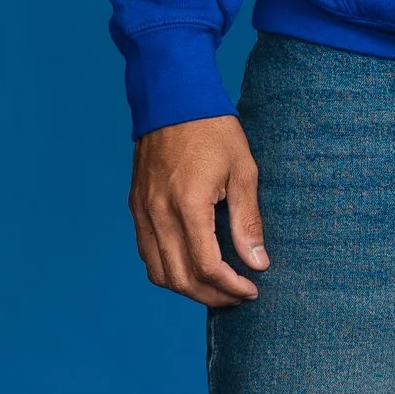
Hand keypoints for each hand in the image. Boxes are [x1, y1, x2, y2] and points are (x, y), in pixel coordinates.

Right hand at [130, 113, 267, 305]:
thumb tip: (258, 262)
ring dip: (188, 288)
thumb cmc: (212, 129)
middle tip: (237, 296)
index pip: (206, 267)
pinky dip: (168, 270)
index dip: (230, 287)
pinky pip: (147, 252)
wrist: (172, 97)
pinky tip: (191, 266)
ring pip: (159, 272)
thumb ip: (248, 221)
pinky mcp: (136, 206)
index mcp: (188, 205)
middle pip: (180, 278)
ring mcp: (142, 211)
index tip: (251, 289)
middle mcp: (158, 213)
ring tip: (216, 287)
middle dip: (211, 296)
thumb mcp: (243, 171)